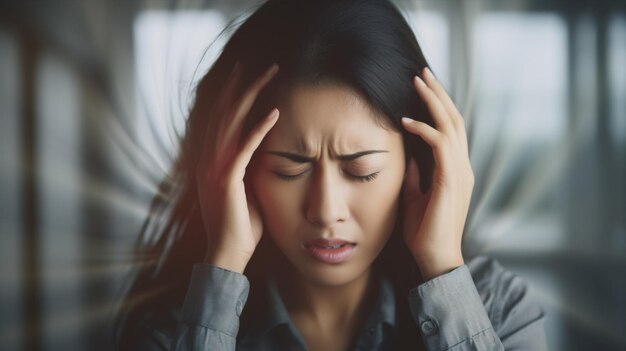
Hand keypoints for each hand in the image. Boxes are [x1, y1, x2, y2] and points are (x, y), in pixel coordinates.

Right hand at [196, 62, 279, 273]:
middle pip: (224, 111)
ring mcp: (215, 168)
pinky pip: (245, 147)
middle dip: (243, 85)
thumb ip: (249, 167)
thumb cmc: (240, 225)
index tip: (247, 76)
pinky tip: (275, 112)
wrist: (227, 253)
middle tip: (262, 65)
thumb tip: (265, 150)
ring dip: (251, 95)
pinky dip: (259, 128)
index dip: (232, 95)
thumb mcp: (245, 189)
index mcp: (210, 161)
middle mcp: (208, 159)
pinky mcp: (227, 179)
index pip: (220, 119)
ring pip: (232, 121)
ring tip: (269, 74)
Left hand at [401, 67, 473, 280]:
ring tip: (417, 82)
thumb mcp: (414, 196)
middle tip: (422, 73)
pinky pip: (440, 145)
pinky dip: (424, 129)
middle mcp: (462, 166)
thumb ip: (414, 175)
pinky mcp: (451, 180)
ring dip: (433, 102)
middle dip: (438, 94)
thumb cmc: (424, 231)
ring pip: (451, 125)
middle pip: (454, 119)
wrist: (435, 258)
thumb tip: (407, 157)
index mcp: (455, 169)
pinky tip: (406, 121)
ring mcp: (459, 172)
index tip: (422, 88)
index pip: (451, 129)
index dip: (438, 106)